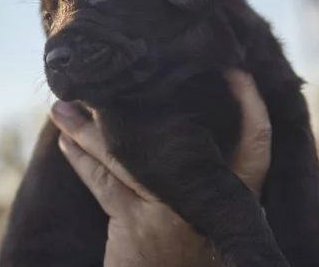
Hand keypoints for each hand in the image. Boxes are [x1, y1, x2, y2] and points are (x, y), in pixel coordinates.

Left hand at [49, 69, 271, 266]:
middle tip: (108, 76)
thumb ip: (207, 176)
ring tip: (62, 107)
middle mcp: (204, 199)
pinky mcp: (136, 224)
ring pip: (124, 154)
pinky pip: (102, 182)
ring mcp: (169, 210)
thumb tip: (173, 122)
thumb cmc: (191, 249)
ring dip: (87, 129)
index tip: (235, 69)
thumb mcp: (209, 213)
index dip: (250, 103)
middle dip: (134, 103)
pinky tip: (64, 141)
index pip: (256, 142)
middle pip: (170, 136)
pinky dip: (80, 160)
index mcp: (235, 197)